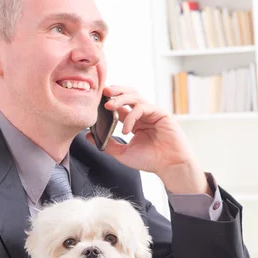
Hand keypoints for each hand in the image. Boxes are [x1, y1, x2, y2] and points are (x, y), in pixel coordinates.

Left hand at [85, 85, 210, 194]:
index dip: (108, 100)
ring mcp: (152, 112)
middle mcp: (143, 114)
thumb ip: (106, 144)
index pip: (120, 105)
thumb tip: (88, 136)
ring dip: (120, 98)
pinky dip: (132, 116)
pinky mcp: (161, 113)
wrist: (170, 166)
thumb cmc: (150, 160)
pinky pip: (143, 108)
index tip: (95, 101)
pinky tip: (126, 130)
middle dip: (115, 90)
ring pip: (135, 96)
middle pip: (128, 93)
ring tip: (108, 105)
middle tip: (102, 92)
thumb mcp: (122, 153)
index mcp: (134, 121)